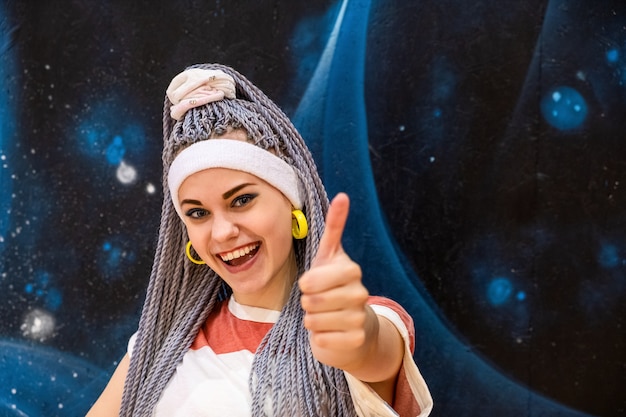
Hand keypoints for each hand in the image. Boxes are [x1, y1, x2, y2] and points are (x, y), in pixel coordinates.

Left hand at [299, 193, 373, 368]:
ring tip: (322, 316)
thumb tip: (343, 195)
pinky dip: (319, 338)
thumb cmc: (333, 286)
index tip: (310, 283)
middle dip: (306, 303)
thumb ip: (334, 226)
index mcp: (351, 270)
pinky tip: (328, 332)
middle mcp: (360, 292)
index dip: (307, 283)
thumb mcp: (329, 256)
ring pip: (315, 321)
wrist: (352, 325)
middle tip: (316, 301)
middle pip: (312, 301)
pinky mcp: (356, 339)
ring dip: (312, 320)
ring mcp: (360, 317)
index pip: (313, 279)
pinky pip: (322, 340)